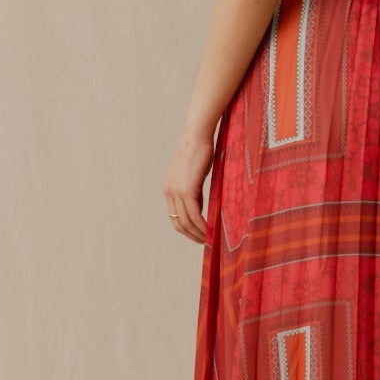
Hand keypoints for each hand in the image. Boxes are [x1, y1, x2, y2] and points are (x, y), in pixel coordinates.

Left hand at [164, 124, 216, 242]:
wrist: (197, 136)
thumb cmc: (199, 152)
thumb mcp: (194, 176)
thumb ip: (194, 192)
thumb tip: (200, 208)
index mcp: (169, 190)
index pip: (175, 218)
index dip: (187, 230)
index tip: (199, 236)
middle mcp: (169, 192)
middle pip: (179, 223)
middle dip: (192, 236)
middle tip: (206, 243)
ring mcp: (176, 191)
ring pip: (186, 221)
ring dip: (198, 233)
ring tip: (210, 239)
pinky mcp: (186, 189)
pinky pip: (194, 214)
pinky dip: (202, 225)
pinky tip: (210, 229)